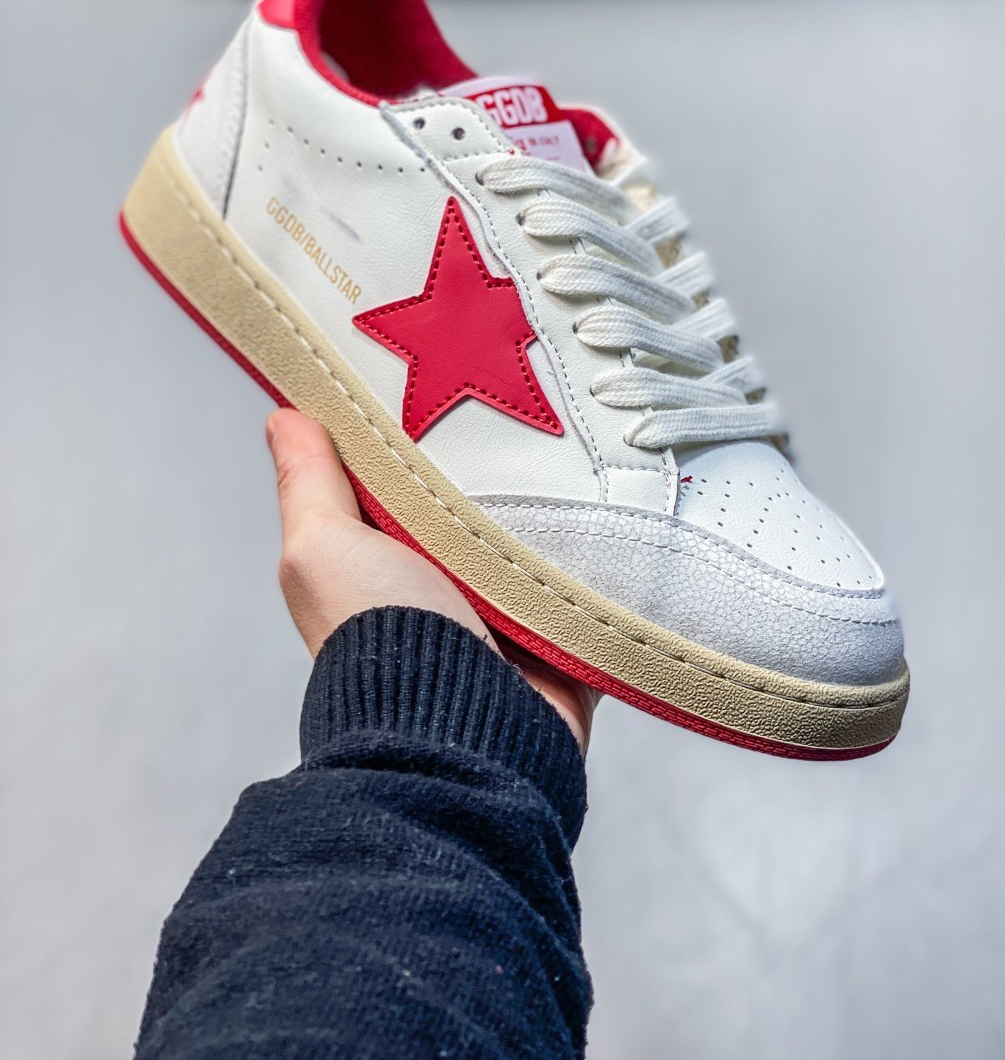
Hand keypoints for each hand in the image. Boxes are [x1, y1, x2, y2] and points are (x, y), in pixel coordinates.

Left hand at [266, 409, 597, 750]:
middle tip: (534, 392)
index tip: (449, 363)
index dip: (422, 422)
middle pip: (482, 494)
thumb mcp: (323, 549)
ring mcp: (510, 605)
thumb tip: (282, 418)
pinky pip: (596, 571)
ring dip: (561, 497)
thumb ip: (309, 485)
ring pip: (543, 527)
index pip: (408, 472)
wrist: (461, 737)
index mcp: (388, 553)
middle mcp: (447, 577)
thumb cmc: (379, 641)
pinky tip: (627, 493)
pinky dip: (607, 545)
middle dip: (505, 454)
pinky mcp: (566, 629)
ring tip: (589, 430)